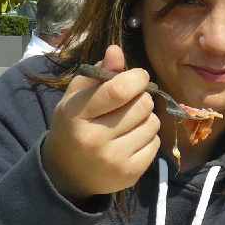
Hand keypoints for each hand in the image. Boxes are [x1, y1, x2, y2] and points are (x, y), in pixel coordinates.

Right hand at [41, 44, 161, 202]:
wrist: (68, 173)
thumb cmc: (75, 126)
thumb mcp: (77, 97)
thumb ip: (98, 73)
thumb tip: (117, 50)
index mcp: (76, 115)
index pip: (119, 90)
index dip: (137, 78)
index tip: (138, 76)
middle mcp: (94, 139)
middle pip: (142, 105)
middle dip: (141, 98)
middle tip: (129, 103)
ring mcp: (113, 159)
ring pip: (152, 124)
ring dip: (146, 118)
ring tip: (128, 123)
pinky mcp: (130, 174)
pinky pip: (156, 144)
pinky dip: (148, 138)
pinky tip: (131, 141)